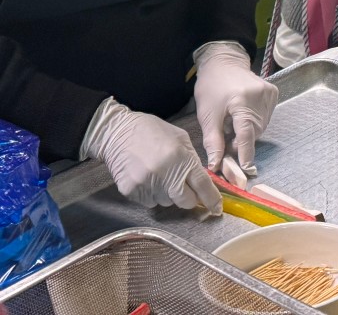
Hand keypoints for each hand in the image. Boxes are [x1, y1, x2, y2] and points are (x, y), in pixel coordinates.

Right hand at [80, 98, 220, 214]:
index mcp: (182, 158)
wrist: (116, 133)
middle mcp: (166, 174)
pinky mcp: (131, 191)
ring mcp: (147, 184)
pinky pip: (149, 202)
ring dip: (169, 195)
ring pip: (167, 202)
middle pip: (186, 201)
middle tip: (185, 188)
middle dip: (190, 199)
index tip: (217, 208)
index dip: (211, 199)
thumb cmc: (152, 131)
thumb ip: (192, 159)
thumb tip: (202, 180)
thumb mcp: (180, 138)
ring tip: (161, 176)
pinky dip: (152, 194)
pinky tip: (148, 179)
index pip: (202, 185)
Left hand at [193, 41, 278, 171]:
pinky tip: (244, 116)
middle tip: (227, 142)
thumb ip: (213, 141)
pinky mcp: (274, 93)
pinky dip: (255, 122)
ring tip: (234, 125)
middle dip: (241, 141)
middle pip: (254, 131)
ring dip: (248, 132)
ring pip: (261, 126)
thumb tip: (216, 165)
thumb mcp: (207, 115)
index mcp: (242, 100)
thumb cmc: (211, 88)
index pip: (247, 133)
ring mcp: (270, 93)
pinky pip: (266, 117)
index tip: (245, 169)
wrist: (223, 63)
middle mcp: (260, 96)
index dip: (246, 152)